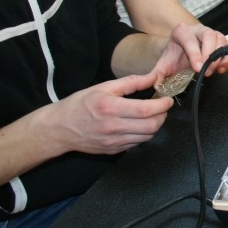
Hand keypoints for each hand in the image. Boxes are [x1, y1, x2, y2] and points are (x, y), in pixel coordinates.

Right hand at [48, 73, 174, 154]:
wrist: (60, 128)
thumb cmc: (80, 104)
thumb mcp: (104, 87)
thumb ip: (131, 82)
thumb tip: (153, 77)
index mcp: (111, 108)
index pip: (145, 110)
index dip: (162, 105)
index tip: (167, 99)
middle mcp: (113, 127)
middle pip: (151, 126)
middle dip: (162, 116)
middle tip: (162, 108)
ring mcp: (113, 142)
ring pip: (146, 137)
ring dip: (155, 126)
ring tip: (152, 116)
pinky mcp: (113, 151)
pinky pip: (137, 144)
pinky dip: (143, 134)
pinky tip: (139, 125)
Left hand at [153, 22, 227, 80]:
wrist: (180, 52)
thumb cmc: (174, 57)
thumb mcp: (163, 65)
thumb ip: (156, 76)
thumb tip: (156, 86)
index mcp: (182, 32)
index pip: (190, 40)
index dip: (195, 54)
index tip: (197, 69)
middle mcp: (198, 30)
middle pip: (209, 35)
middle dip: (209, 55)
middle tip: (206, 72)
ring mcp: (212, 34)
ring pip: (222, 39)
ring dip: (219, 57)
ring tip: (211, 71)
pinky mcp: (222, 41)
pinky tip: (221, 68)